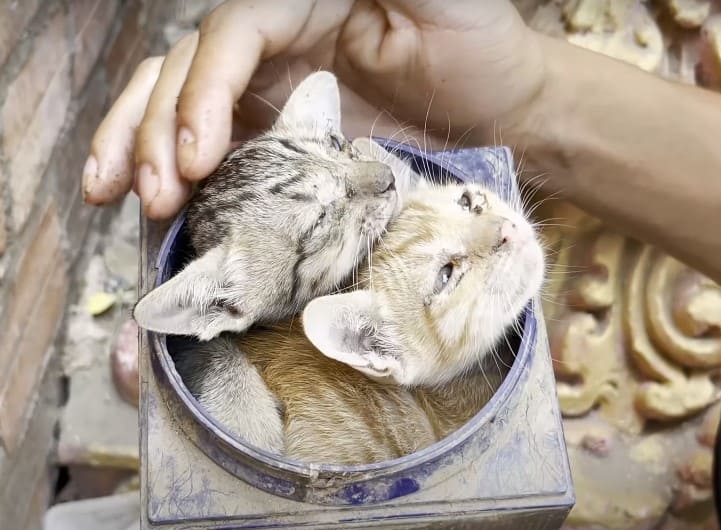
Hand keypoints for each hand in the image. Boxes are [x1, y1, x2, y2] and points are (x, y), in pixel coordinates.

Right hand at [84, 0, 544, 218]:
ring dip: (136, 149)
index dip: (202, 95)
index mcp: (298, 4)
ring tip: (110, 196)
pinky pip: (211, 152)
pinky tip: (151, 208)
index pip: (228, 39)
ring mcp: (269, 94)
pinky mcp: (278, 141)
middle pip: (184, 73)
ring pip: (175, 106)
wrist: (500, 107)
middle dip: (153, 131)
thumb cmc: (479, 44)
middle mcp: (271, 44)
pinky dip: (174, 176)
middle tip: (150, 195)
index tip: (194, 158)